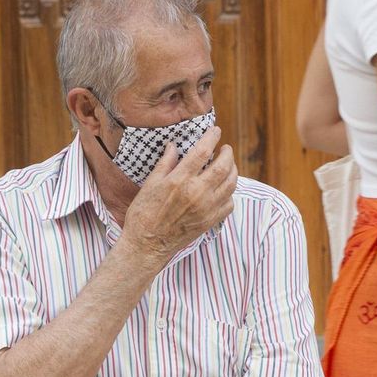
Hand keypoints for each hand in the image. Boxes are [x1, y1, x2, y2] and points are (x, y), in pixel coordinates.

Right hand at [122, 128, 236, 261]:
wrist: (147, 246)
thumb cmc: (143, 214)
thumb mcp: (150, 184)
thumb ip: (166, 163)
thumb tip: (174, 145)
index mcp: (179, 181)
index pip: (202, 151)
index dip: (211, 137)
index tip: (215, 130)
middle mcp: (196, 193)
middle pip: (223, 167)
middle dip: (228, 154)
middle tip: (225, 148)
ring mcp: (206, 208)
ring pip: (231, 184)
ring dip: (233, 171)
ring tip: (228, 165)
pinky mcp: (210, 221)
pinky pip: (229, 203)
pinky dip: (230, 193)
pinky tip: (223, 188)